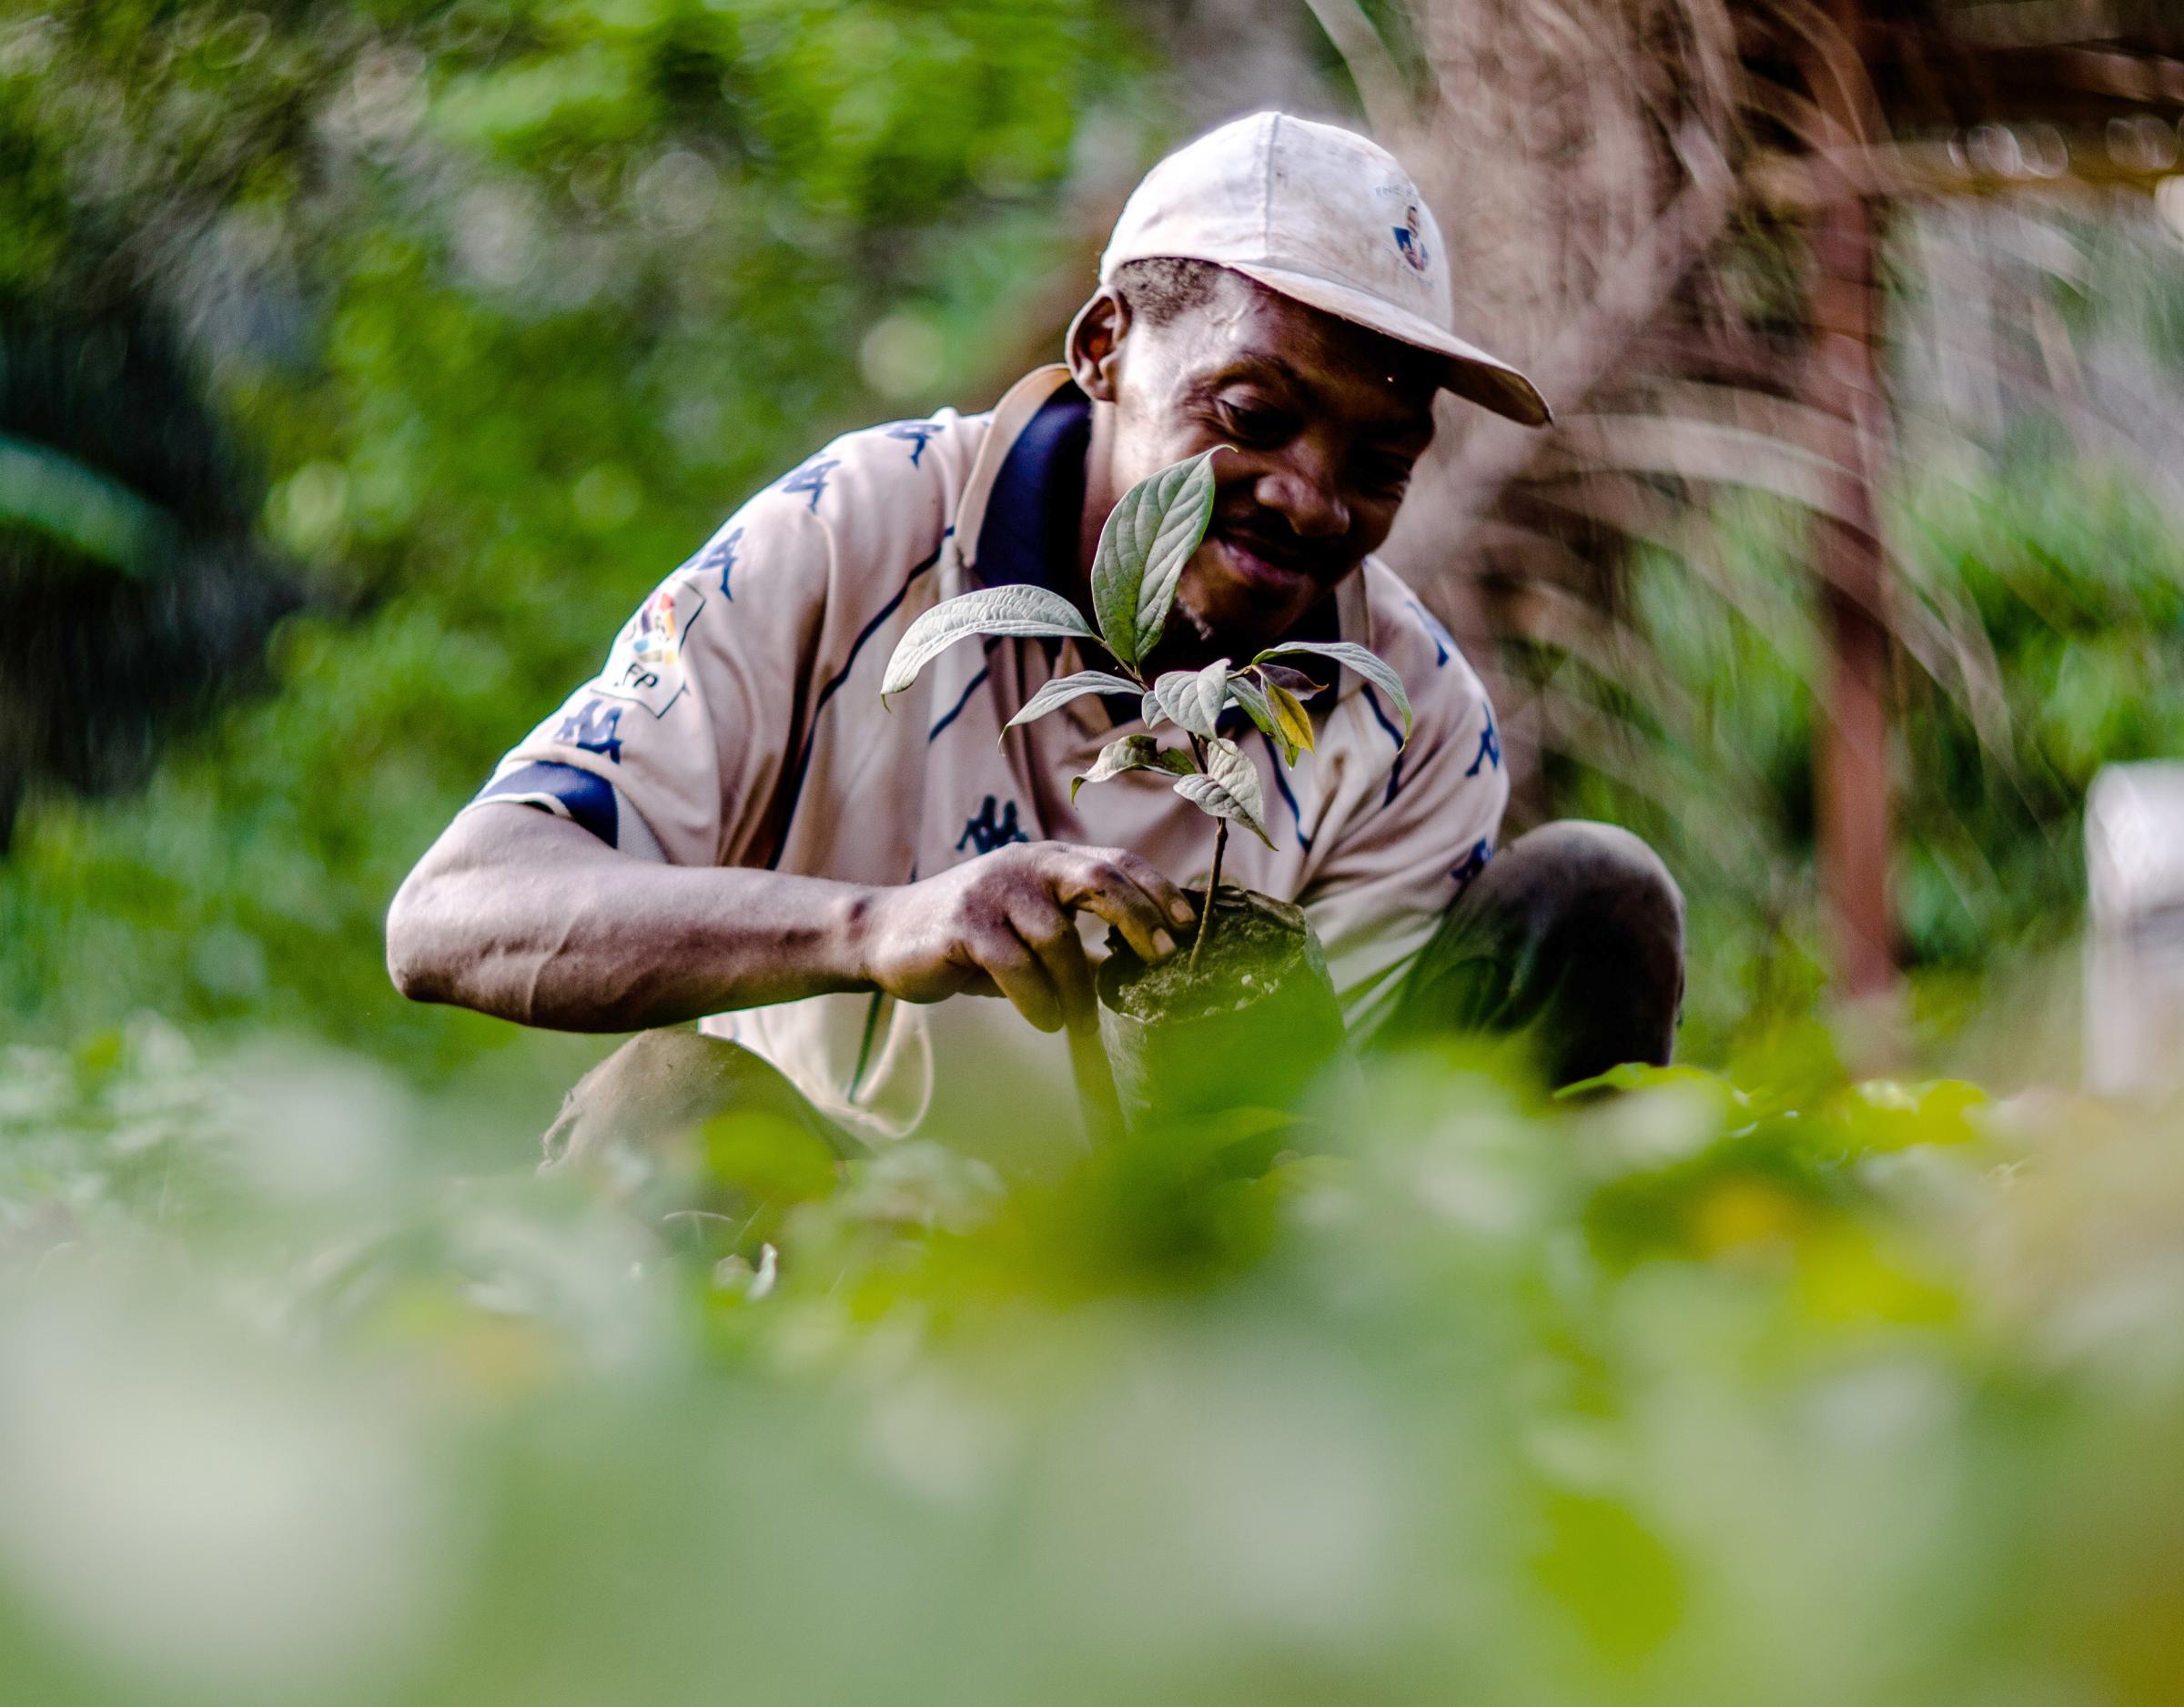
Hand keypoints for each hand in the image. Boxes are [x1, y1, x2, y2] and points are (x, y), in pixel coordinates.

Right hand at [856, 841, 1194, 1032]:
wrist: (884, 935)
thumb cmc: (970, 940)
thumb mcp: (1029, 930)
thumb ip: (1077, 939)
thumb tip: (1138, 966)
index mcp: (1047, 861)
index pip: (1114, 861)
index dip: (1155, 888)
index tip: (1188, 924)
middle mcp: (1024, 865)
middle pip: (1097, 879)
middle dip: (1138, 917)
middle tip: (1163, 958)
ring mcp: (992, 891)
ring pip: (1057, 939)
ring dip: (1077, 989)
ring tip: (1077, 1022)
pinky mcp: (962, 924)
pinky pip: (1014, 966)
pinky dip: (1037, 1000)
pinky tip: (1045, 1020)